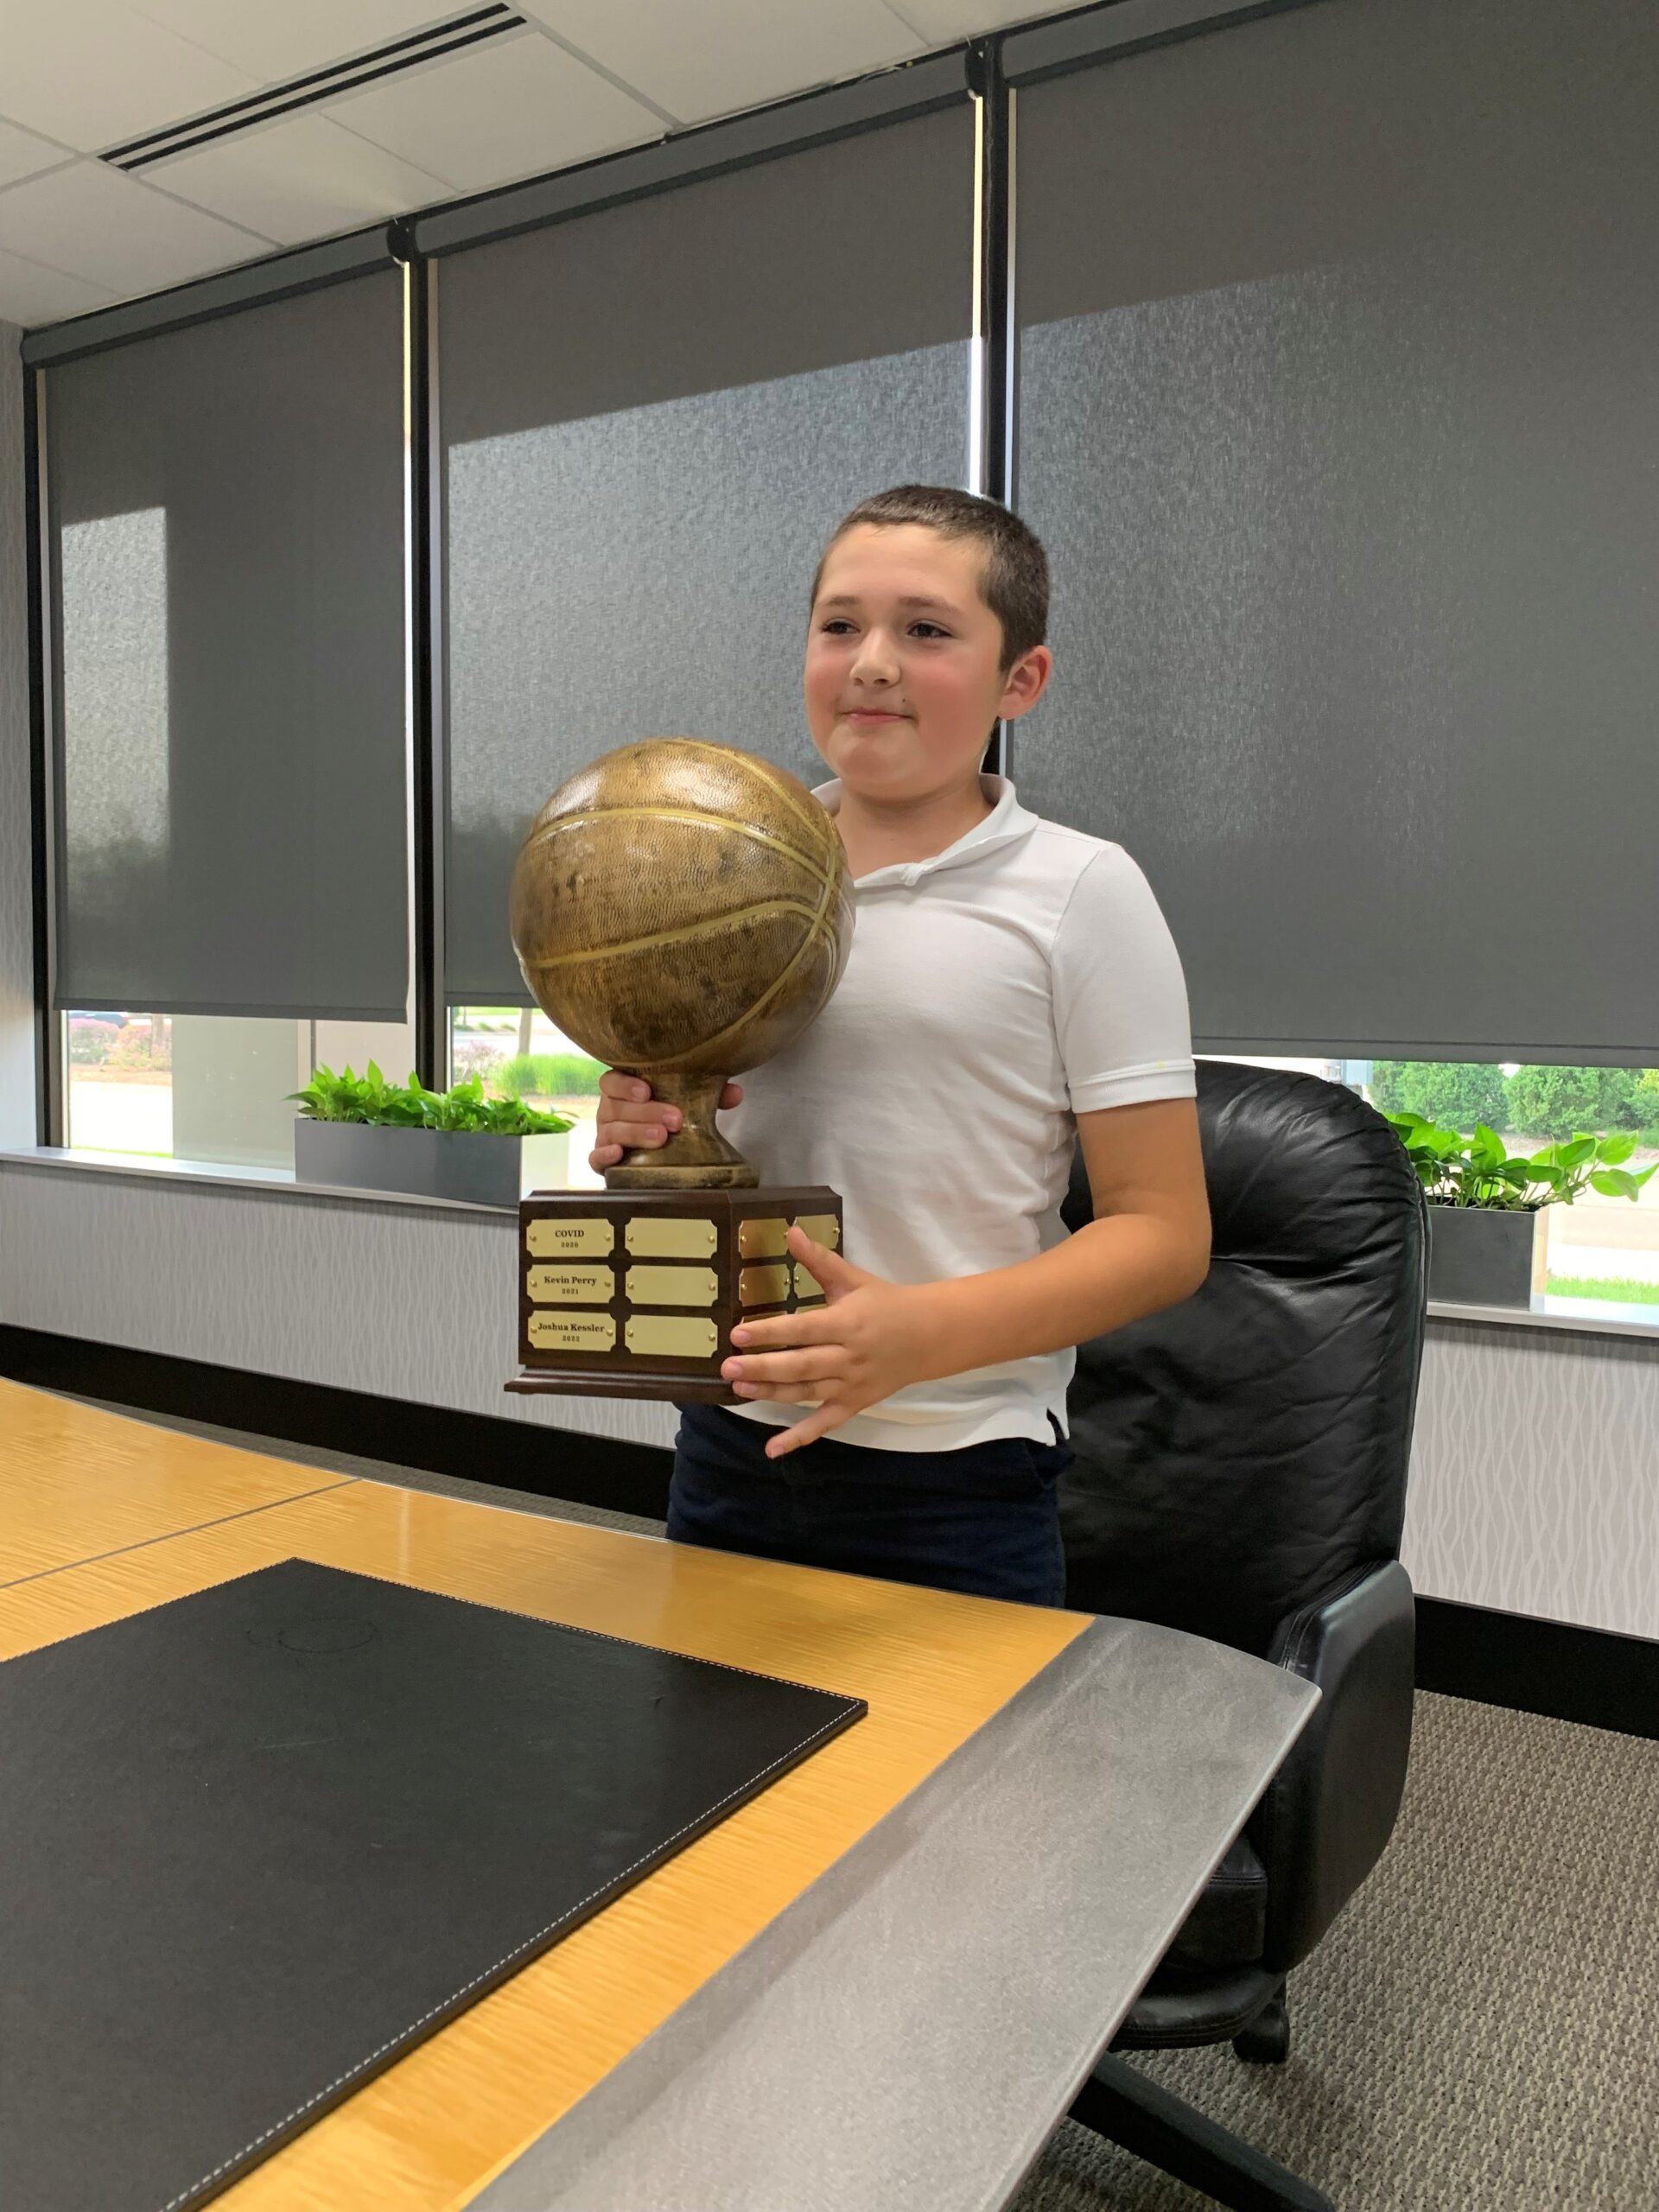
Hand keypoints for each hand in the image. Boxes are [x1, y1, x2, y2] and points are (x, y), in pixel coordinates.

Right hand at [589, 1070, 742, 1172]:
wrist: (661, 1149)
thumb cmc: (670, 1116)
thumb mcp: (690, 1102)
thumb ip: (710, 1095)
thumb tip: (735, 1094)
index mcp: (624, 1090)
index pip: (612, 1080)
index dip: (625, 1084)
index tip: (647, 1091)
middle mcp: (610, 1110)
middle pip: (616, 1107)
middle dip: (646, 1113)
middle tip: (675, 1120)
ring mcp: (605, 1135)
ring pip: (611, 1132)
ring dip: (635, 1133)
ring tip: (661, 1138)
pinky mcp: (603, 1160)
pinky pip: (595, 1158)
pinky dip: (604, 1156)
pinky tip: (619, 1154)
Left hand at [721, 1227, 946, 1456]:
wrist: (929, 1336)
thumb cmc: (885, 1304)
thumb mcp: (853, 1279)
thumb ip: (819, 1260)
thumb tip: (790, 1231)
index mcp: (846, 1323)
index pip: (802, 1329)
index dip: (770, 1332)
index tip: (737, 1334)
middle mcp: (847, 1357)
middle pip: (800, 1365)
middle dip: (762, 1367)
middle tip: (728, 1367)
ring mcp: (850, 1385)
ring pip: (806, 1392)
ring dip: (771, 1393)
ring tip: (738, 1390)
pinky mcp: (853, 1405)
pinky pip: (824, 1424)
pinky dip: (799, 1438)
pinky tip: (772, 1449)